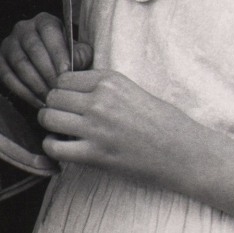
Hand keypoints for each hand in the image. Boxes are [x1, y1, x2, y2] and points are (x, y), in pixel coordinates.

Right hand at [0, 12, 93, 107]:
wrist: (47, 67)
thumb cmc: (65, 59)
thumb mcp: (78, 52)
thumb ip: (81, 55)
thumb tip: (74, 64)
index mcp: (44, 21)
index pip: (49, 30)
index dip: (58, 51)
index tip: (67, 72)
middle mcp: (22, 28)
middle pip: (33, 48)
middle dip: (47, 72)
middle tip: (59, 90)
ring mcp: (7, 44)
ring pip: (20, 63)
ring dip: (36, 84)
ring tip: (50, 98)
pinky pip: (6, 76)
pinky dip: (23, 91)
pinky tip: (38, 102)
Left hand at [38, 69, 205, 191]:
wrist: (185, 154)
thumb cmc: (162, 123)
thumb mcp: (131, 90)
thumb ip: (101, 88)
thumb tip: (69, 88)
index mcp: (109, 80)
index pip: (62, 78)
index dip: (61, 91)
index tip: (68, 102)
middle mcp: (100, 100)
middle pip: (52, 96)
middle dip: (53, 107)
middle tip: (63, 118)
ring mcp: (96, 127)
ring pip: (48, 117)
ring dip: (50, 126)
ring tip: (62, 132)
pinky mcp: (95, 153)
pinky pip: (54, 146)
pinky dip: (52, 147)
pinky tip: (63, 148)